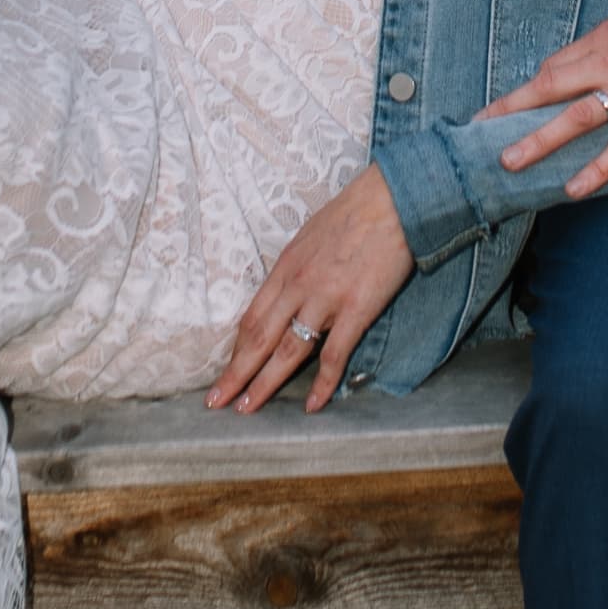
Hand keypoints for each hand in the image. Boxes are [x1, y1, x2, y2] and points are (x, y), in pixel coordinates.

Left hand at [208, 168, 413, 414]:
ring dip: (264, 384)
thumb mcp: (310, 236)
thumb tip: (288, 292)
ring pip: (287, 351)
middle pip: (258, 338)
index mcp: (285, 267)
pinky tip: (312, 405)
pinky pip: (334, 354)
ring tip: (247, 409)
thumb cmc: (354, 213)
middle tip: (216, 402)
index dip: (235, 350)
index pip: (251, 317)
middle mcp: (298, 285)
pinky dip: (322, 383)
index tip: (225, 372)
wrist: (391, 199)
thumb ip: (297, 268)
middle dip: (235, 374)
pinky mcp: (356, 308)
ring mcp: (325, 299)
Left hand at [483, 0, 607, 195]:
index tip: (510, 102)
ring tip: (509, 162)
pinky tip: (573, 189)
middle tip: (481, 128)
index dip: (533, 86)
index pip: (559, 64)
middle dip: (511, 108)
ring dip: (537, 141)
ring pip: (574, 119)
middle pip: (550, 86)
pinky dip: (596, 171)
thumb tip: (605, 46)